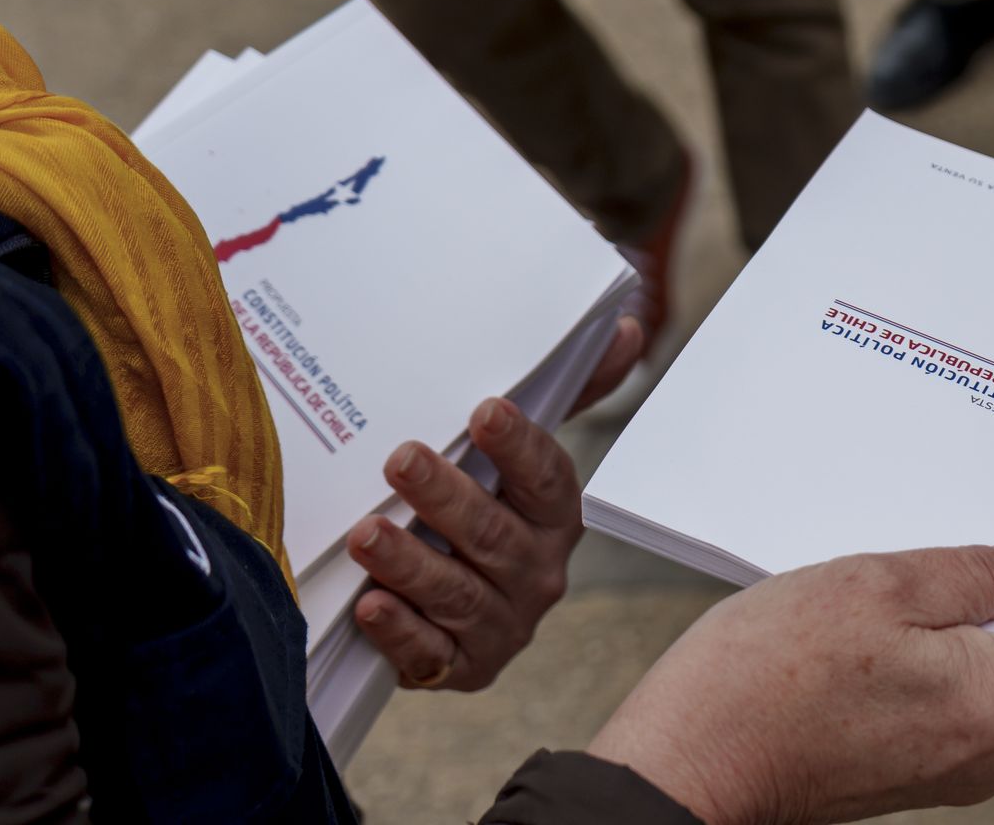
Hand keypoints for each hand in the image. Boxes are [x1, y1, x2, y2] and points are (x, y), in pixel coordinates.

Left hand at [350, 317, 642, 688]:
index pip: (546, 478)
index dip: (518, 445)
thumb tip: (628, 326)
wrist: (447, 608)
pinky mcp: (461, 668)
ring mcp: (503, 624)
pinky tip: (369, 604)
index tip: (483, 410)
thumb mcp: (516, 455)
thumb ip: (569, 393)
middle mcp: (539, 572)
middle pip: (494, 535)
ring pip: (459, 593)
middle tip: (400, 459)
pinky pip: (430, 653)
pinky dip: (400, 632)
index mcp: (555, 515)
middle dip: (446, 496)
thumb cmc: (482, 509)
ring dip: (410, 562)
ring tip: (365, 533)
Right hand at [587, 541, 993, 823]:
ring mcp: (941, 768)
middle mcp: (985, 753)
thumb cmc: (769, 678)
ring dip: (962, 624)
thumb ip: (975, 574)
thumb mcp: (876, 586)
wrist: (684, 766)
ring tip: (909, 572)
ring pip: (986, 680)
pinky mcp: (898, 770)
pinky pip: (942, 700)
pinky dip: (927, 655)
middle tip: (980, 535)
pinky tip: (877, 616)